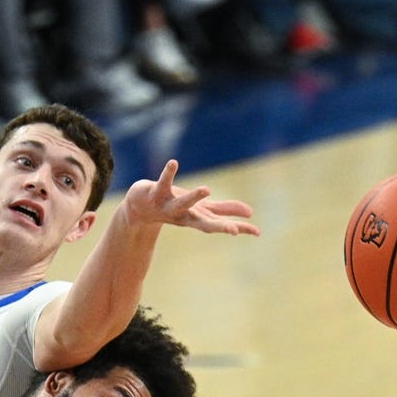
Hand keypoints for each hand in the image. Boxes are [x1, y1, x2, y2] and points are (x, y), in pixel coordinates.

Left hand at [120, 159, 259, 236]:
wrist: (139, 208)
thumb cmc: (173, 207)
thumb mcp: (200, 209)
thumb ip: (224, 210)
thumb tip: (250, 212)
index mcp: (197, 219)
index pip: (221, 224)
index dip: (239, 228)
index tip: (257, 232)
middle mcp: (184, 215)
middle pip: (203, 223)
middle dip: (218, 227)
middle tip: (233, 231)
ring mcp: (168, 205)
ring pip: (182, 204)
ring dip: (193, 198)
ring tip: (207, 189)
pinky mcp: (155, 193)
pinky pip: (163, 182)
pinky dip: (168, 173)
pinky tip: (174, 163)